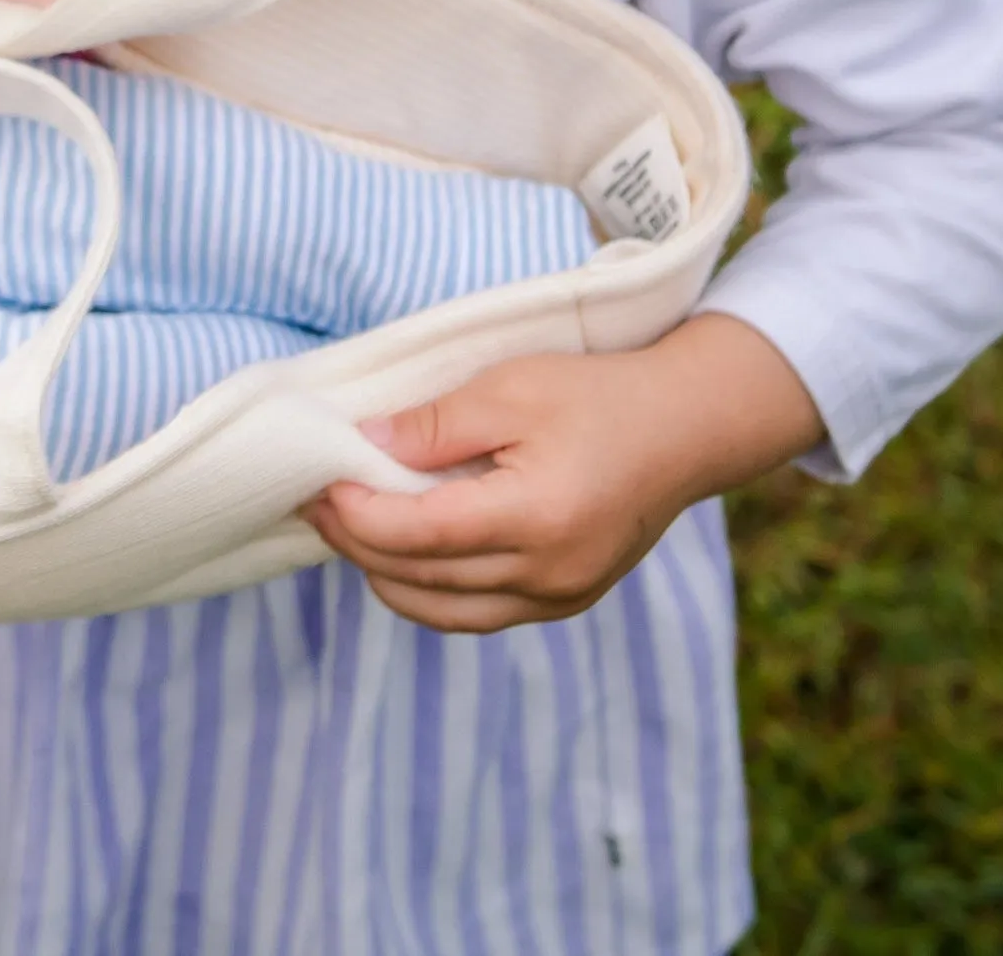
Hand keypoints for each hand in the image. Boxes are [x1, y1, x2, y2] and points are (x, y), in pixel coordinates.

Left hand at [302, 314, 821, 632]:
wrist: (686, 428)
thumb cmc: (599, 395)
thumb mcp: (510, 388)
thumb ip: (433, 426)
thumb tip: (362, 450)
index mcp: (534, 517)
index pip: (415, 535)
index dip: (354, 515)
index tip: (319, 485)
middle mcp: (547, 573)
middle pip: (420, 578)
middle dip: (357, 544)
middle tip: (316, 505)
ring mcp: (560, 596)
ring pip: (443, 610)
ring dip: (386, 576)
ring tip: (351, 530)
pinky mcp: (566, 601)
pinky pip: (479, 614)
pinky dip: (431, 592)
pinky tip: (404, 553)